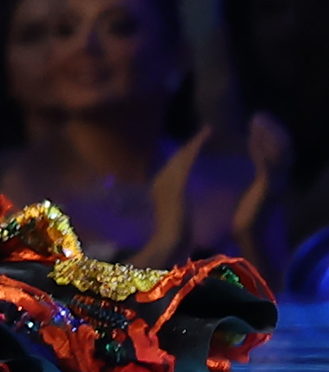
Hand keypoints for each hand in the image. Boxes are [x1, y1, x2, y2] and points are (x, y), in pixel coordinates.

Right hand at [143, 123, 214, 263]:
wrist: (169, 242)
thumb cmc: (175, 235)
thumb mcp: (178, 214)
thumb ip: (179, 203)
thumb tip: (184, 200)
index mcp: (162, 184)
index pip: (177, 163)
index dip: (189, 151)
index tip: (200, 142)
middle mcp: (162, 178)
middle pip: (179, 155)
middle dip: (193, 142)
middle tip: (208, 130)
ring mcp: (167, 179)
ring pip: (184, 154)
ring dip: (196, 141)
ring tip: (209, 131)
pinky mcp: (175, 182)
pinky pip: (187, 161)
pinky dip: (196, 149)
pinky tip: (205, 141)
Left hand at [237, 114, 293, 264]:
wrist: (250, 236)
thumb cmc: (248, 213)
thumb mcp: (251, 185)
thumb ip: (254, 168)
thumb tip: (253, 147)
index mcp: (271, 177)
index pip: (274, 149)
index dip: (268, 132)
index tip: (258, 116)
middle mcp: (277, 179)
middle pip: (281, 149)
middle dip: (271, 130)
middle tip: (259, 114)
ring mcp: (274, 184)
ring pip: (277, 156)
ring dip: (267, 137)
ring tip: (258, 121)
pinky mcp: (267, 191)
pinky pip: (268, 169)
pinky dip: (264, 153)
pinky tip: (257, 142)